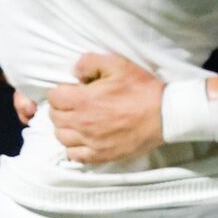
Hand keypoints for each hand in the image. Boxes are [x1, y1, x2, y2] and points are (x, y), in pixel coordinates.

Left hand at [44, 52, 168, 163]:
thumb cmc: (141, 89)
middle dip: (60, 109)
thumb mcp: (118, 64)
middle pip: (55, 118)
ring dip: (65, 128)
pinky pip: (74, 156)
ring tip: (77, 122)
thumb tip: (74, 72)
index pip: (53, 97)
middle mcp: (82, 123)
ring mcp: (91, 142)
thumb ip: (90, 62)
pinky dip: (73, 148)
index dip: (59, 92)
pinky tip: (83, 140)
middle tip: (73, 105)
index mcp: (83, 100)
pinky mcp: (101, 155)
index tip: (70, 91)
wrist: (164, 114)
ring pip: (61, 137)